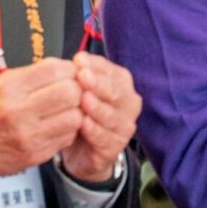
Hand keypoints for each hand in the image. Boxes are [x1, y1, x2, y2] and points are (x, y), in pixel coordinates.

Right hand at [0, 57, 81, 184]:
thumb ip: (25, 76)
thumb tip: (57, 69)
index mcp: (7, 88)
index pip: (54, 70)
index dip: (68, 68)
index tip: (68, 71)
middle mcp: (19, 111)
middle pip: (70, 93)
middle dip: (75, 88)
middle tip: (71, 89)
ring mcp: (29, 135)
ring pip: (74, 117)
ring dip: (74, 111)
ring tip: (64, 109)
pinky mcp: (36, 154)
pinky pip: (66, 137)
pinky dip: (67, 130)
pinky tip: (57, 125)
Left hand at [60, 52, 138, 183]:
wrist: (79, 146)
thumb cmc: (80, 109)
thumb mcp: (79, 88)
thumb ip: (81, 74)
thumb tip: (78, 60)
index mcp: (121, 84)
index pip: (111, 71)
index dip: (95, 65)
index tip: (78, 60)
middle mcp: (128, 104)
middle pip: (115, 92)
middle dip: (98, 84)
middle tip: (82, 76)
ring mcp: (124, 127)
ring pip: (112, 116)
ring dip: (98, 107)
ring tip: (84, 100)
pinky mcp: (116, 147)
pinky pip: (106, 138)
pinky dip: (95, 131)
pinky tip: (84, 124)